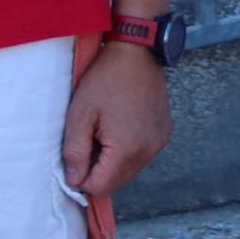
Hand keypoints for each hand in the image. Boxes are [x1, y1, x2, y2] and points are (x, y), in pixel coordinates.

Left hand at [61, 42, 170, 198]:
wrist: (137, 51)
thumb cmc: (104, 79)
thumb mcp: (80, 115)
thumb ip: (75, 153)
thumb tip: (75, 181)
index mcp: (127, 149)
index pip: (101, 187)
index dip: (82, 178)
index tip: (75, 155)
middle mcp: (148, 151)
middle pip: (117, 183)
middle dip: (98, 171)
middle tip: (88, 141)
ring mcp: (159, 142)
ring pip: (130, 170)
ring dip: (113, 162)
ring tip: (103, 132)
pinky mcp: (164, 133)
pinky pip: (141, 155)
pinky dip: (127, 150)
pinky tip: (120, 126)